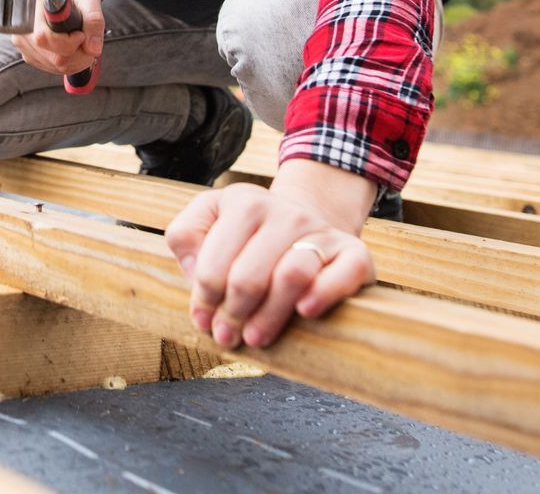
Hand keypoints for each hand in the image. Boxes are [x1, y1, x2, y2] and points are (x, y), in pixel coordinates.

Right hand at [9, 0, 102, 76]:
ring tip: (81, 42)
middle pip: (54, 57)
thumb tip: (92, 49)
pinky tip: (72, 48)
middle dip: (80, 54)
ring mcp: (23, 43)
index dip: (68, 42)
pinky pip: (53, 68)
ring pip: (56, 66)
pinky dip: (69, 63)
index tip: (80, 34)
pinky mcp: (29, 55)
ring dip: (77, 60)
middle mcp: (22, 27)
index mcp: (32, 7)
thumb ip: (93, 19)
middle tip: (87, 39)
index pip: (44, 38)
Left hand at [163, 163, 379, 349]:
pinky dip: (324, 294)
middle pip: (249, 276)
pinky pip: (343, 274)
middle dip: (233, 314)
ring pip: (292, 276)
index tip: (202, 321)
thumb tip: (194, 269)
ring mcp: (320, 230)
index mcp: (243, 202)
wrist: (304, 226)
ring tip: (255, 338)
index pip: (215, 262)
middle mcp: (284, 211)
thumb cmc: (246, 236)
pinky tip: (305, 313)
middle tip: (227, 336)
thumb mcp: (208, 221)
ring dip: (269, 317)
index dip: (204, 299)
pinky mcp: (354, 252)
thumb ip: (185, 236)